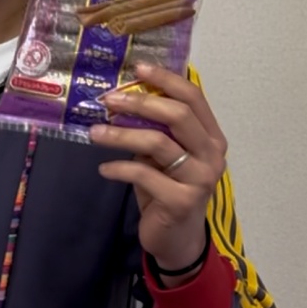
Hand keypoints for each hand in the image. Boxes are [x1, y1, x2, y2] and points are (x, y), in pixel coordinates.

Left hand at [89, 63, 227, 277]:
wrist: (177, 239)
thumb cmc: (169, 188)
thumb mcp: (164, 155)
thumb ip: (155, 129)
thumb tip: (120, 97)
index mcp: (211, 136)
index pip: (194, 97)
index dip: (166, 79)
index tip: (137, 68)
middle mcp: (212, 154)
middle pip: (178, 115)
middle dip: (140, 103)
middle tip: (107, 100)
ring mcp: (200, 179)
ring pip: (157, 143)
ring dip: (120, 135)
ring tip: (94, 133)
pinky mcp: (181, 201)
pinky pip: (143, 174)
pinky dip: (119, 168)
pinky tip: (104, 169)